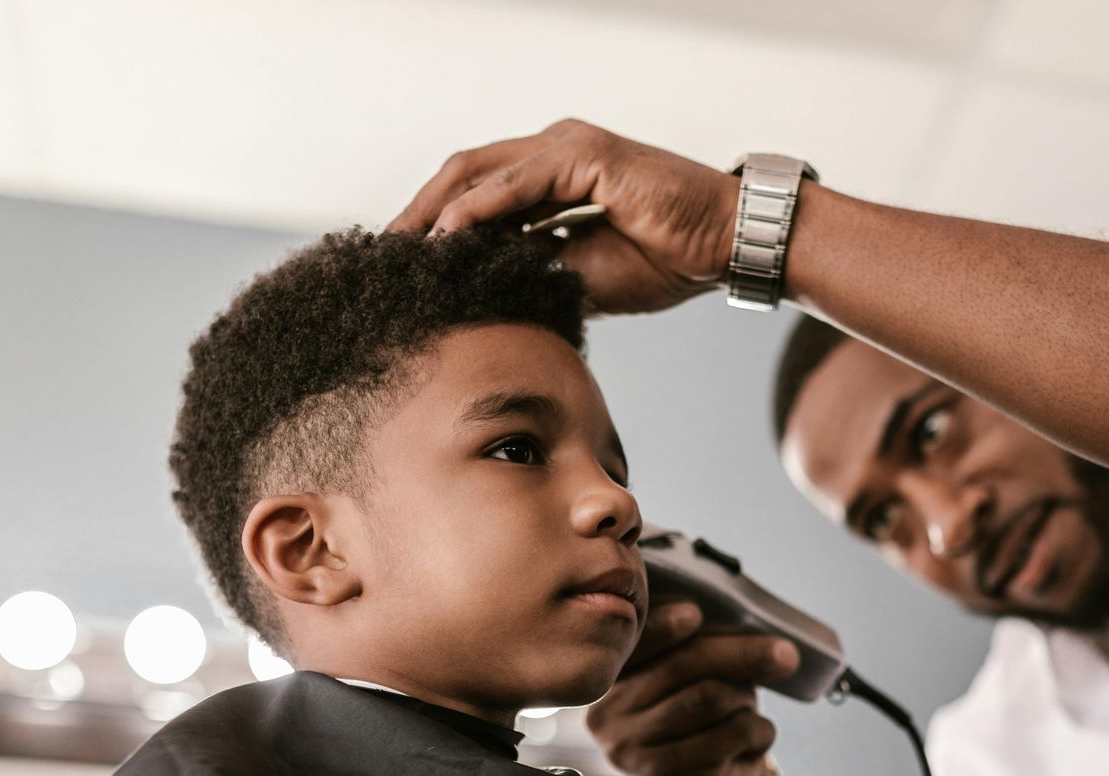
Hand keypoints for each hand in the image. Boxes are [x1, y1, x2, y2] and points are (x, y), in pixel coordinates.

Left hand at [388, 119, 738, 315]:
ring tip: (400, 249)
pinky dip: (477, 209)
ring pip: (480, 172)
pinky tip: (447, 236)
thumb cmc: (668, 258)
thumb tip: (487, 293)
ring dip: (434, 210)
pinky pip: (517, 181)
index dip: (434, 226)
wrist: (725, 245)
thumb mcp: (583, 274)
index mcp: (553, 177)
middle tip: (383, 255)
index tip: (403, 264)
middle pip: (464, 174)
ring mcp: (568, 148)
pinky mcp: (586, 156)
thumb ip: (536, 271)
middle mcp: (553, 153)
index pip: (477, 194)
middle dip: (418, 213)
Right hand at [585, 600, 800, 775]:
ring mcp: (629, 747)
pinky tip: (755, 738)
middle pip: (680, 667)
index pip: (633, 643)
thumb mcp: (702, 675)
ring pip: (707, 698)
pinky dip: (758, 730)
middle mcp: (606, 713)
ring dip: (746, 698)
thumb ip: (704, 646)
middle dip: (740, 654)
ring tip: (749, 707)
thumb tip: (748, 630)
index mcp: (608, 678)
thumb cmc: (711, 718)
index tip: (695, 614)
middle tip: (786, 654)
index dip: (663, 626)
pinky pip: (727, 734)